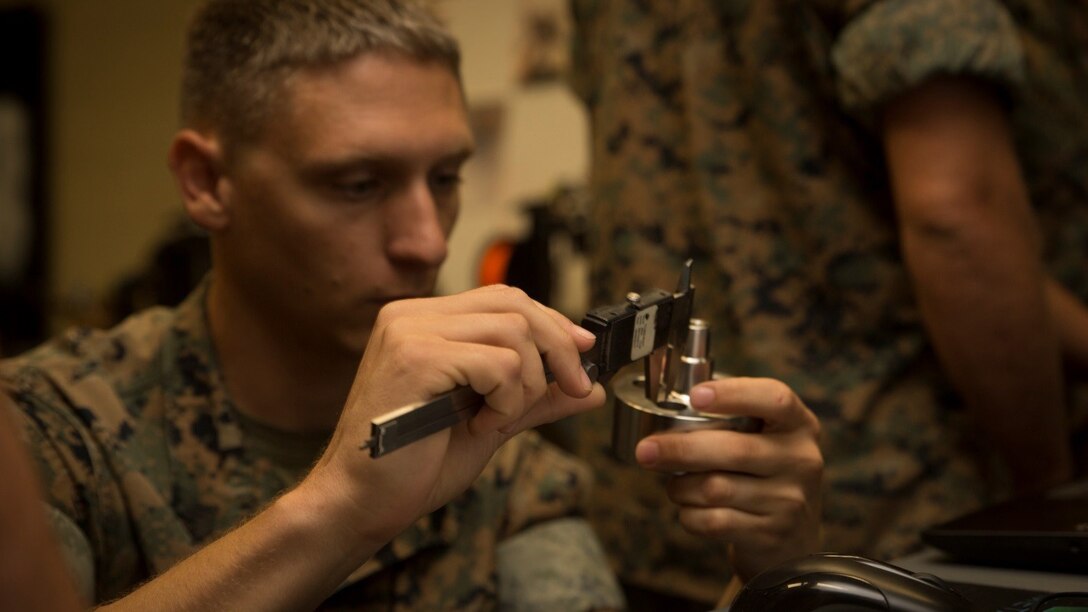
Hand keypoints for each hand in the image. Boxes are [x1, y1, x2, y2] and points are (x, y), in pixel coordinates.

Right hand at [310, 285, 604, 540]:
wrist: (362, 503)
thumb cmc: (414, 466)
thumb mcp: (490, 422)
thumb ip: (535, 399)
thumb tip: (591, 389)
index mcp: (422, 321)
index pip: (503, 297)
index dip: (551, 322)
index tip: (581, 355)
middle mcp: (411, 315)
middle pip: (514, 304)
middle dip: (557, 347)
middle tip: (573, 389)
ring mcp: (410, 332)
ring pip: (512, 331)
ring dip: (525, 384)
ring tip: (498, 419)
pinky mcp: (416, 357)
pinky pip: (497, 363)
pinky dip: (505, 400)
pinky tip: (479, 426)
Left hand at [634, 377, 822, 581]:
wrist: (792, 538)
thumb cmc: (764, 474)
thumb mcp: (765, 439)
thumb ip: (730, 419)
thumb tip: (663, 400)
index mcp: (799, 424)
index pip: (774, 398)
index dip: (734, 394)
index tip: (696, 396)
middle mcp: (801, 460)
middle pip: (734, 449)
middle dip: (680, 449)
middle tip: (645, 450)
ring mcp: (789, 500)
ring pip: (716, 488)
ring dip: (681, 487)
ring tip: (674, 485)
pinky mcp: (771, 534)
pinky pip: (714, 522)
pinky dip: (690, 515)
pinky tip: (689, 509)